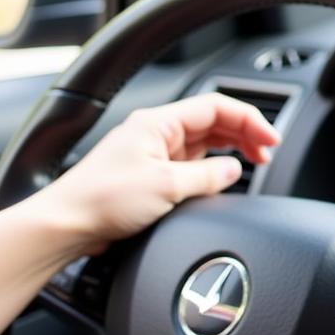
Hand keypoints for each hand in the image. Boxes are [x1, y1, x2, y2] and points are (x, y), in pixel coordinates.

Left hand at [26, 93, 280, 256]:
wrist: (63, 228)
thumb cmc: (99, 201)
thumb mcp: (165, 186)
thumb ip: (208, 175)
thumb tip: (234, 170)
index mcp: (159, 122)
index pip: (217, 106)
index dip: (250, 119)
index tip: (271, 137)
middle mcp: (157, 132)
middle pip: (214, 121)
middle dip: (245, 132)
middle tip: (268, 149)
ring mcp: (154, 153)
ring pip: (205, 141)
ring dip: (231, 148)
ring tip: (254, 161)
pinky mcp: (150, 175)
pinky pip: (192, 163)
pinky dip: (213, 167)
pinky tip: (222, 178)